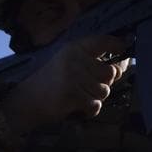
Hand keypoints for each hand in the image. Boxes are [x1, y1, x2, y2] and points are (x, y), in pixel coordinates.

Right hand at [4, 35, 128, 131]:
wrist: (25, 102)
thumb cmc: (51, 85)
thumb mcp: (69, 66)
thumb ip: (93, 65)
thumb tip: (122, 67)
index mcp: (73, 48)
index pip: (102, 41)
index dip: (117, 44)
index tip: (126, 46)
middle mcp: (74, 58)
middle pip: (110, 73)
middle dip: (104, 84)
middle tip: (88, 88)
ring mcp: (72, 75)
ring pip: (104, 91)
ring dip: (95, 99)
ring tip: (78, 97)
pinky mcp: (72, 93)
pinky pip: (95, 104)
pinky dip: (89, 110)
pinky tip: (77, 107)